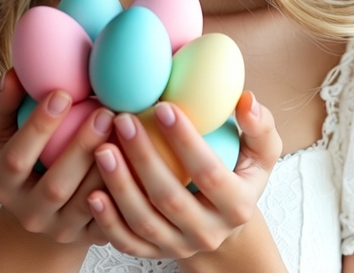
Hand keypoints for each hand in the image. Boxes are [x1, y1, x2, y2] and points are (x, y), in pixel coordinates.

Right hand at [0, 69, 112, 245]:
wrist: (42, 204)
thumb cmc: (23, 150)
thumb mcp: (4, 129)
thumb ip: (3, 102)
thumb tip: (13, 75)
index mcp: (2, 183)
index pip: (15, 158)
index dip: (38, 128)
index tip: (62, 93)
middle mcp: (29, 213)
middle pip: (55, 186)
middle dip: (81, 147)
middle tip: (105, 111)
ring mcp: (61, 229)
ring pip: (88, 203)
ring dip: (108, 166)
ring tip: (126, 129)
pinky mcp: (90, 236)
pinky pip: (111, 216)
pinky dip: (124, 187)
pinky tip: (137, 157)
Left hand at [85, 91, 282, 260]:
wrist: (224, 225)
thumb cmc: (239, 174)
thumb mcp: (260, 153)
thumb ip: (259, 127)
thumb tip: (246, 100)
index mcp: (237, 206)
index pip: (210, 173)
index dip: (186, 141)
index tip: (163, 106)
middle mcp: (208, 232)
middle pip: (170, 198)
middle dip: (144, 158)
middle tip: (122, 119)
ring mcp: (179, 246)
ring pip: (144, 222)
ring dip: (120, 185)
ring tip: (101, 148)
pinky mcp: (154, 253)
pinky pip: (127, 242)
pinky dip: (108, 221)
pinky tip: (93, 193)